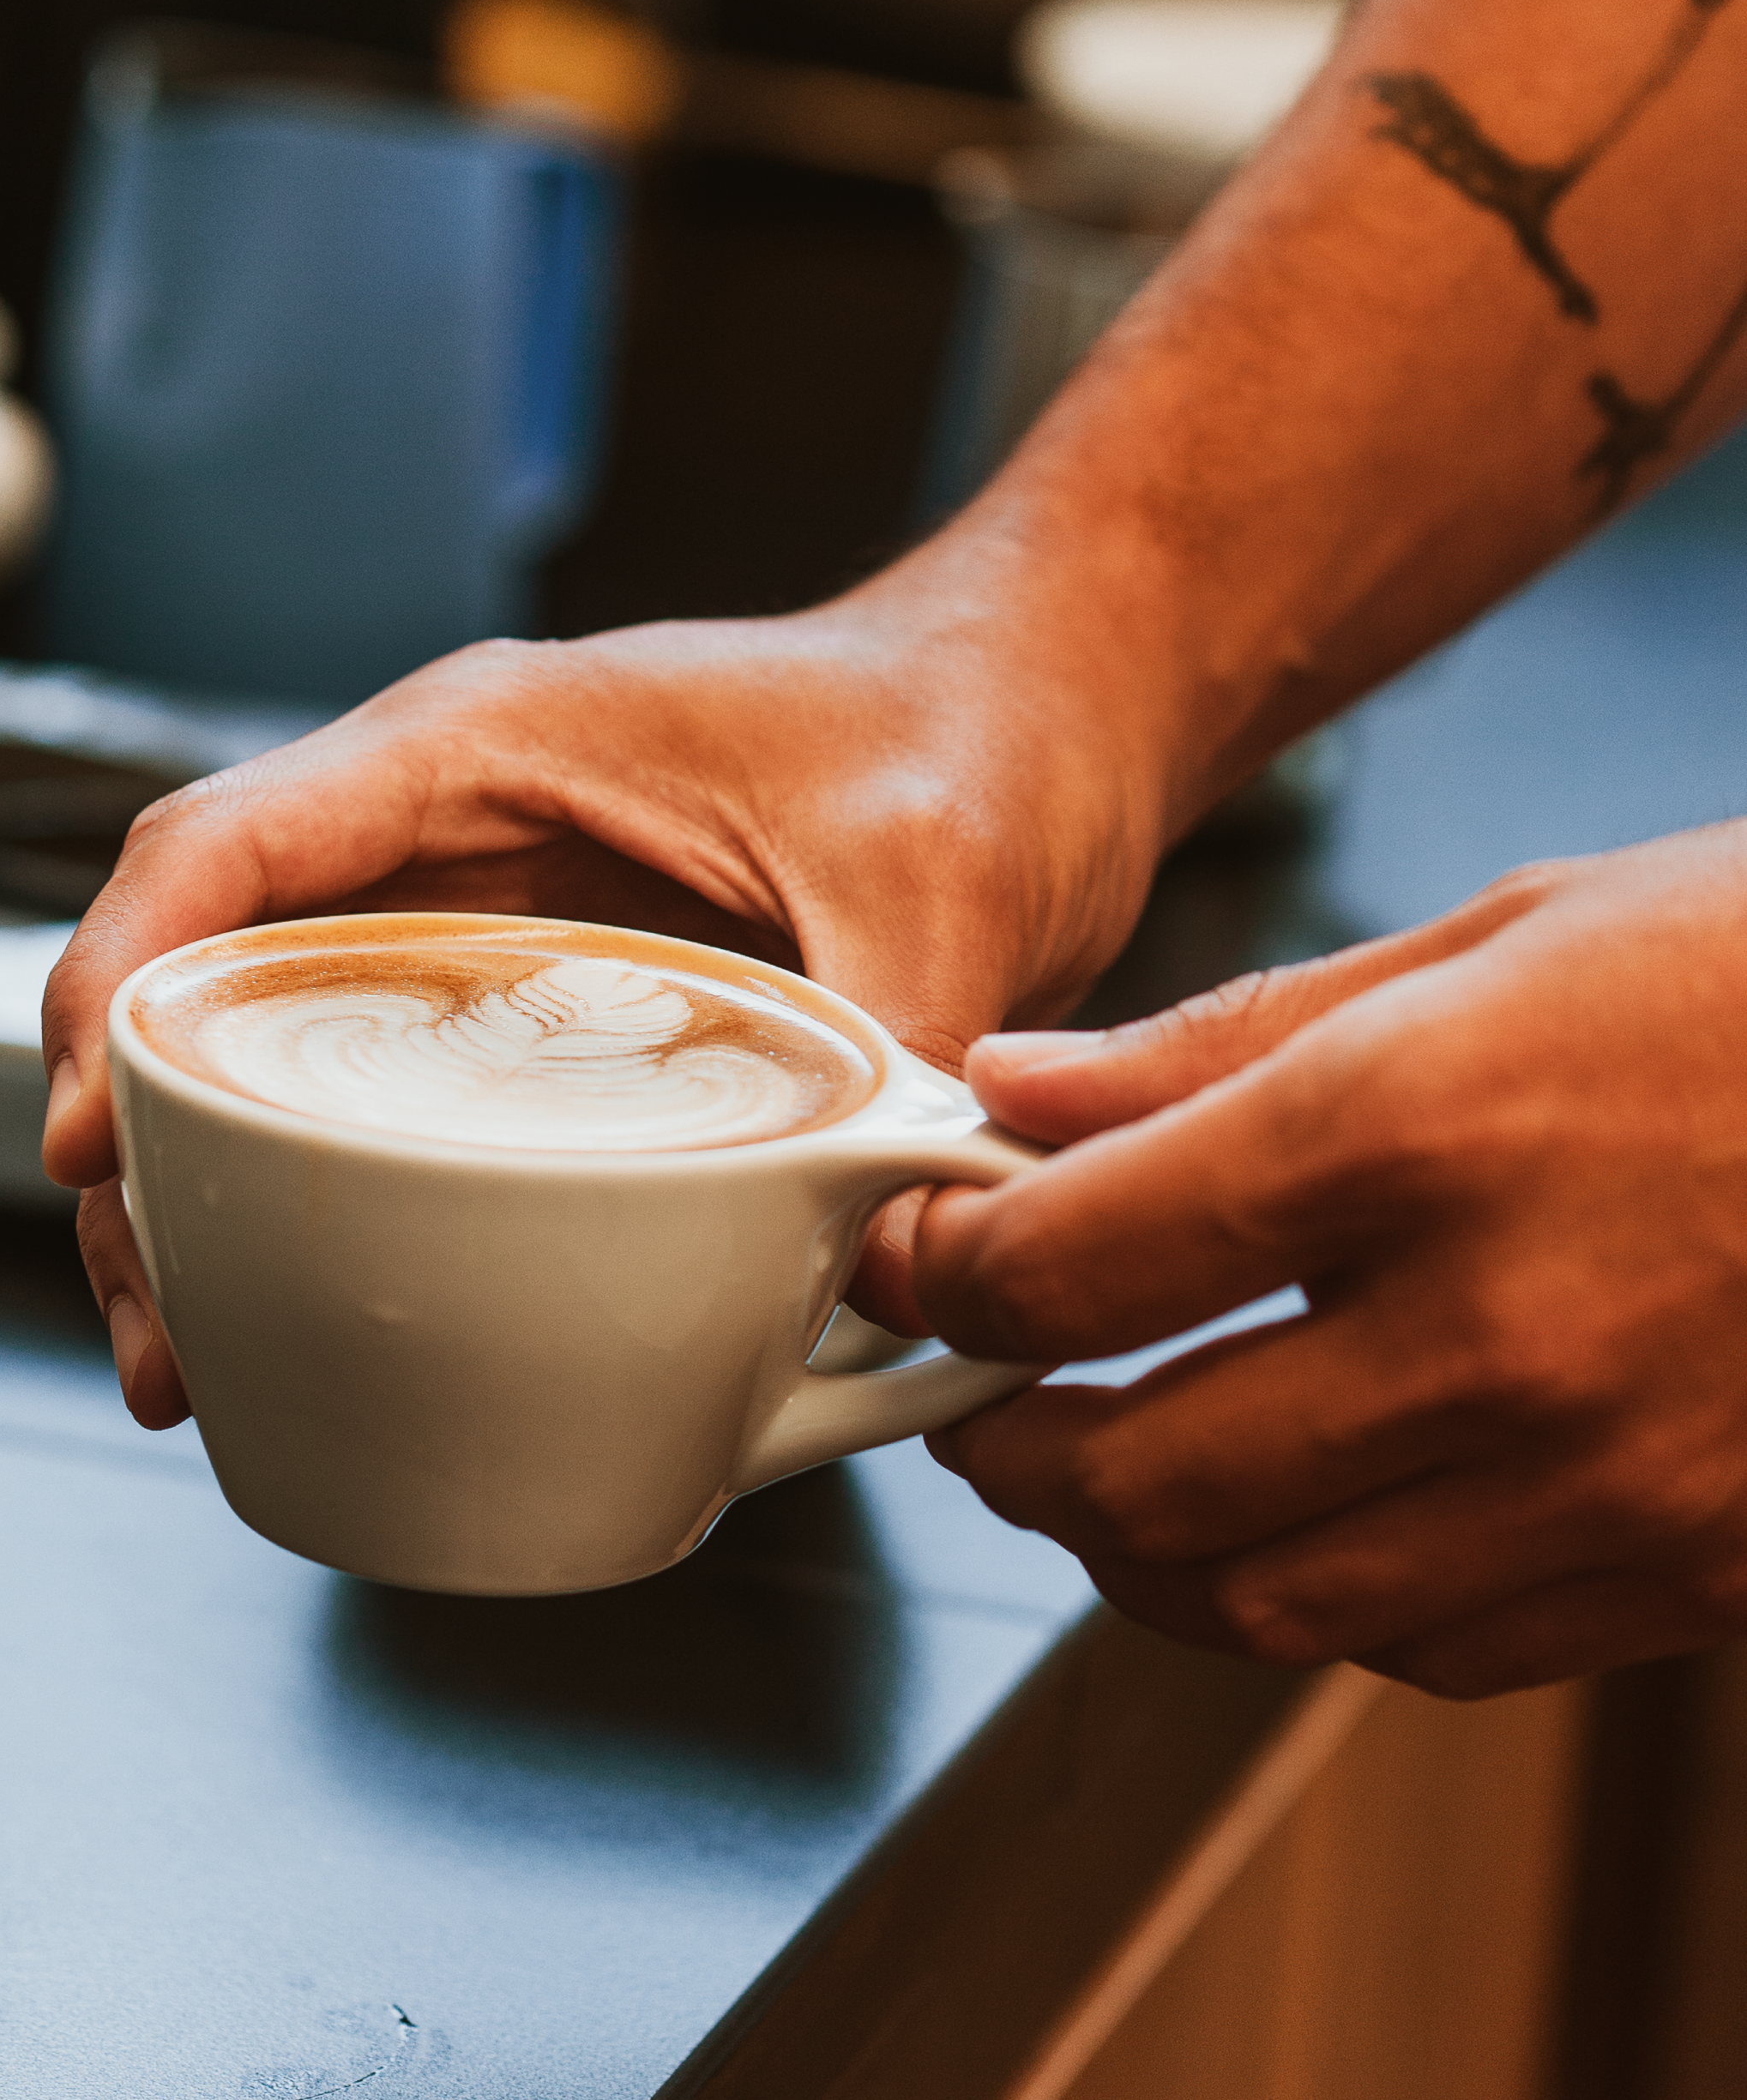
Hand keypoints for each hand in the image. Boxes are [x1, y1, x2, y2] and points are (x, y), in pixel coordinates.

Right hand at [42, 592, 1172, 1426]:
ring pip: (260, 1037)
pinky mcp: (523, 994)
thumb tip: (873, 1264)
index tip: (92, 1131)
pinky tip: (306, 1295)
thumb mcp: (941, 882)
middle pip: (202, 969)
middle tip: (155, 1316)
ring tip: (192, 1347)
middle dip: (134, 1137)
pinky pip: (364, 1082)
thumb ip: (895, 1058)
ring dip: (198, 1181)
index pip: (225, 848)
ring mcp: (477, 914)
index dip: (121, 989)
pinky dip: (308, 1185)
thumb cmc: (969, 724)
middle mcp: (447, 825)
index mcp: (485, 744)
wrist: (1036, 708)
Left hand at [907, 825, 1746, 1696]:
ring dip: (1129, 1553)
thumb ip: (1223, 1043)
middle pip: (1139, 1474)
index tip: (909, 1256)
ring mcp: (1603, 1480)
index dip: (943, 1275)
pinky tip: (1277, 1521)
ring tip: (1085, 1475)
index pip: (1074, 1263)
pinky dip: (1303, 1601)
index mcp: (1414, 1132)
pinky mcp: (1687, 1572)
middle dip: (1004, 1447)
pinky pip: (1424, 1645)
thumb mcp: (1490, 934)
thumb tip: (1019, 1096)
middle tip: (969, 1397)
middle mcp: (1494, 1333)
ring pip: (1263, 1601)